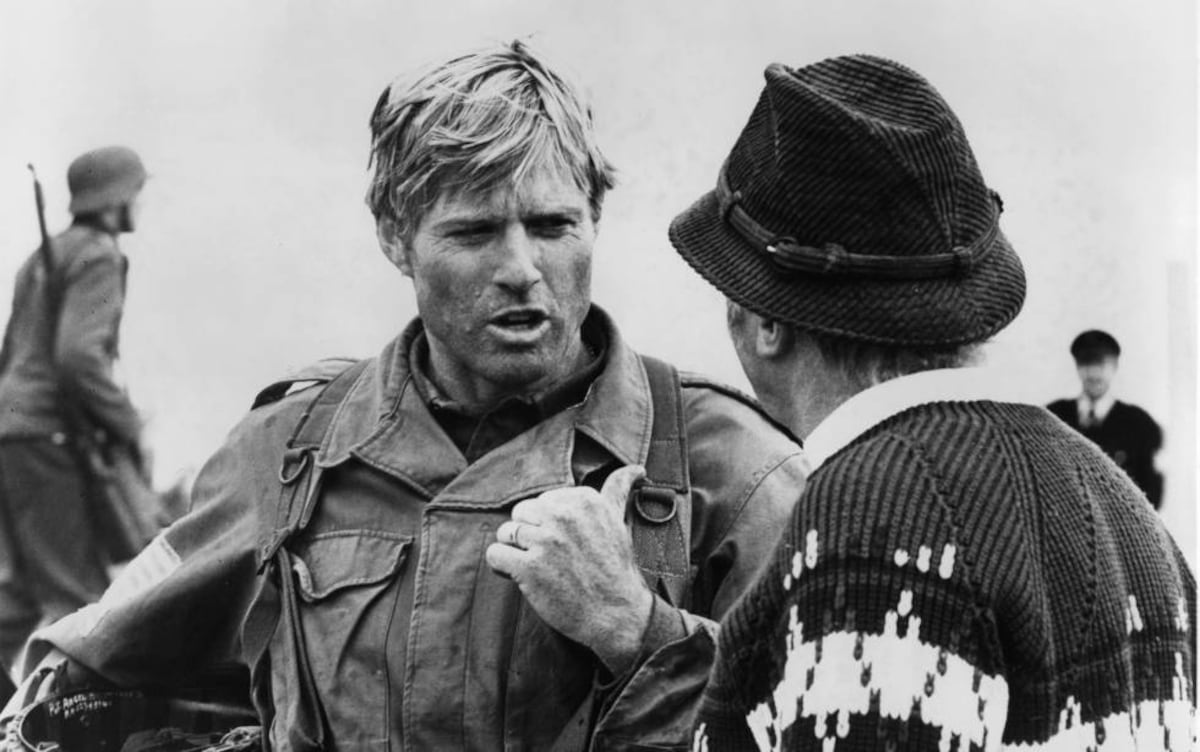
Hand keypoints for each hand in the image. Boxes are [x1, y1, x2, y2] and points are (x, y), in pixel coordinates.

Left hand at [485, 466, 651, 673]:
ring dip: (515, 551)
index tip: (568, 544)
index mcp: (584, 500)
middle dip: (529, 535)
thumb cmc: (616, 569)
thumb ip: (618, 489)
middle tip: (552, 559)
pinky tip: (519, 576)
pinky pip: (495, 554)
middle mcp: (564, 516)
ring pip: (505, 532)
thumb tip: (637, 468)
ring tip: (538, 568)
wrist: (617, 614)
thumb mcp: (619, 521)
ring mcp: (546, 541)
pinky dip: (501, 567)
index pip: (543, 501)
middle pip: (521, 513)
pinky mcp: (528, 568)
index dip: (548, 524)